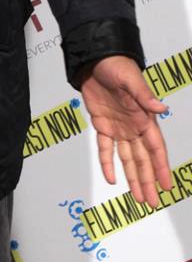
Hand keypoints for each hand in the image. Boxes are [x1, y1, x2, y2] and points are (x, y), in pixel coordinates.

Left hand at [78, 55, 172, 207]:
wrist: (94, 59)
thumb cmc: (116, 65)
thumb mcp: (131, 79)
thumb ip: (144, 96)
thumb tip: (161, 108)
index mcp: (144, 117)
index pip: (155, 147)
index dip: (160, 167)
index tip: (167, 185)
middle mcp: (133, 125)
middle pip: (142, 158)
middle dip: (147, 180)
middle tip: (151, 202)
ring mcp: (118, 127)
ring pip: (127, 157)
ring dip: (132, 177)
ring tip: (138, 197)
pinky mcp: (102, 124)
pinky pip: (105, 148)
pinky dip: (107, 162)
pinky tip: (110, 178)